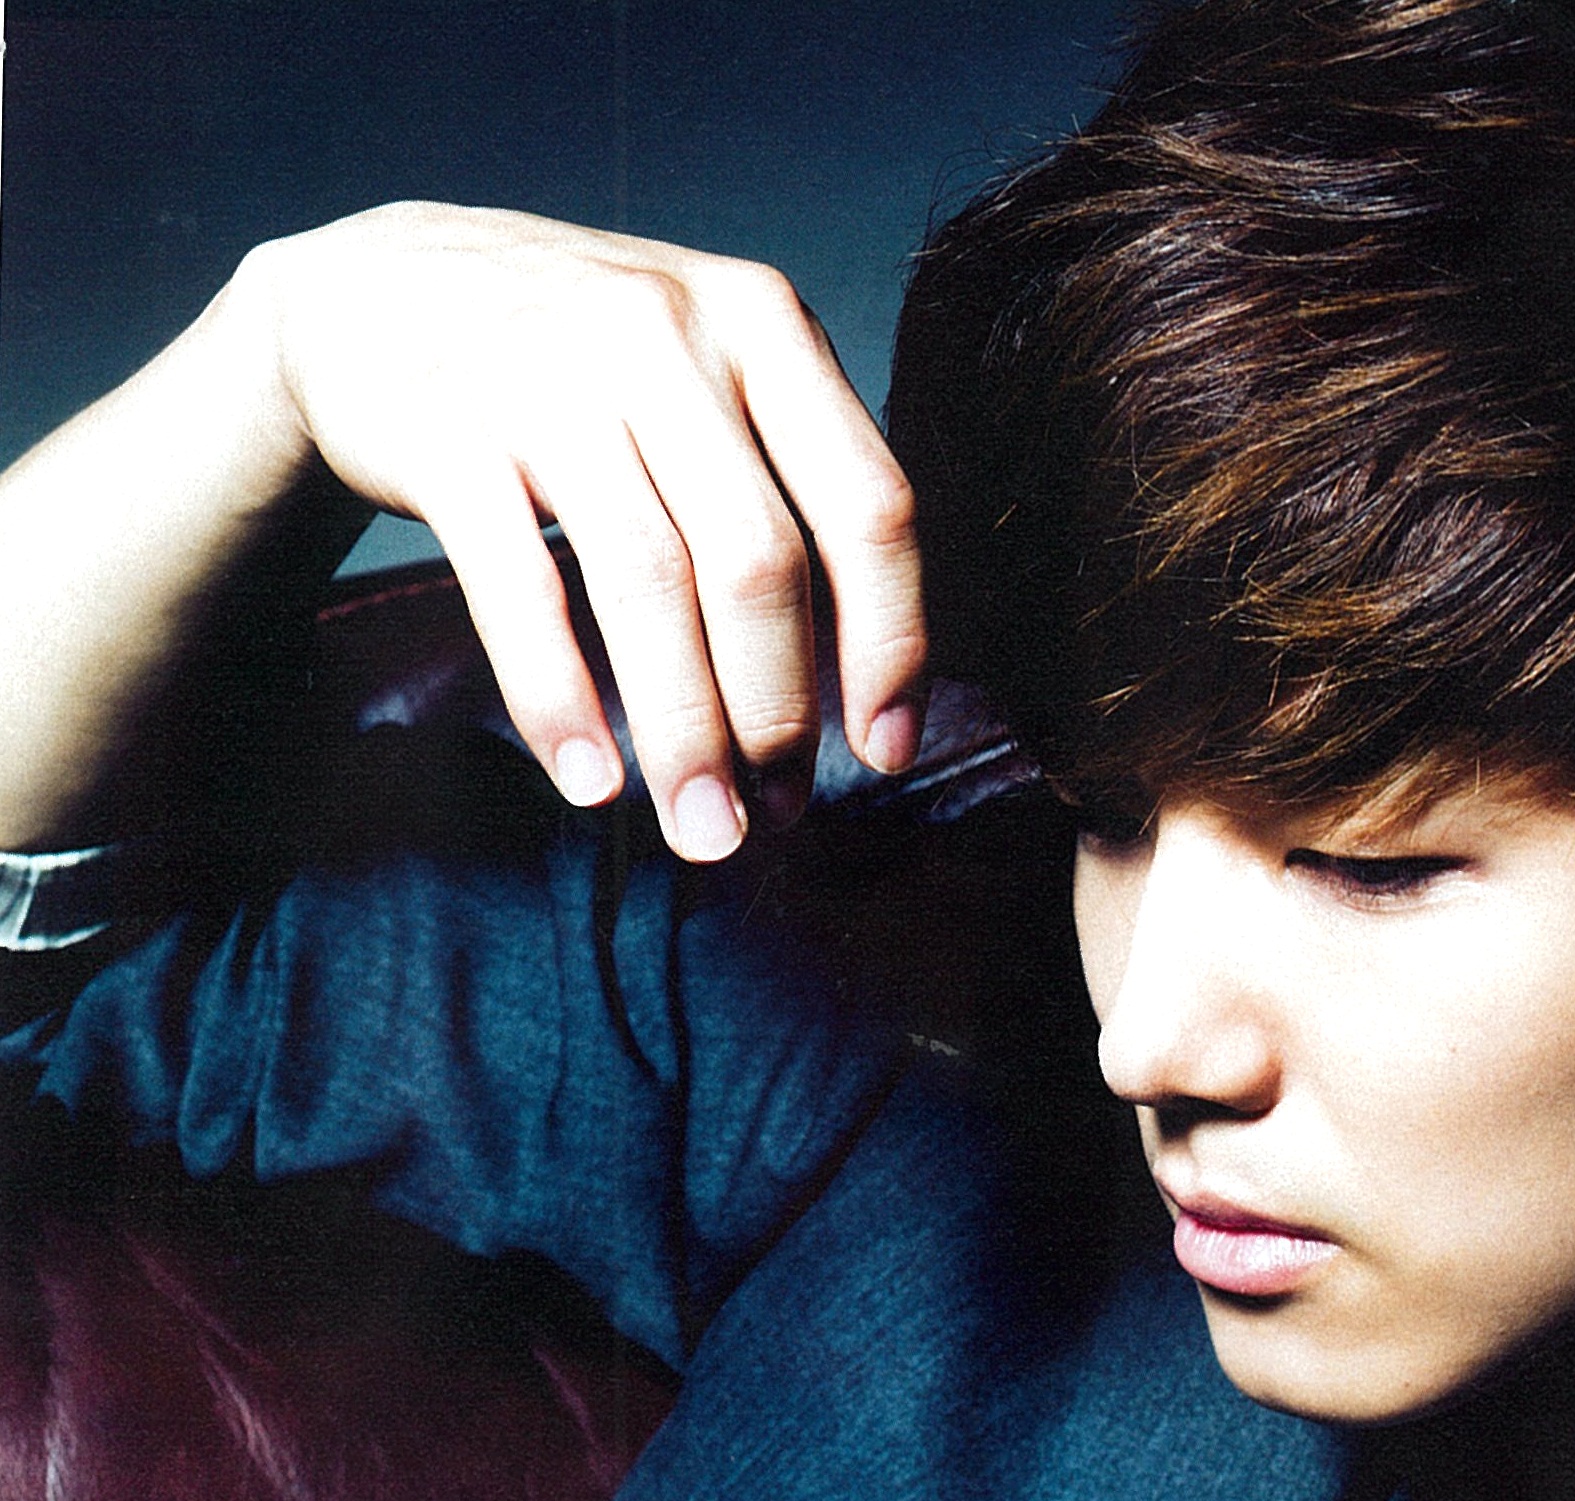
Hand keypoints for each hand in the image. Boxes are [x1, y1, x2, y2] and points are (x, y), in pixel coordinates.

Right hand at [237, 203, 927, 856]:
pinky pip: (521, 592)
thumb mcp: (707, 369)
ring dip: (684, 736)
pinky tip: (591, 784)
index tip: (883, 752)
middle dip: (777, 716)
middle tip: (772, 814)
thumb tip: (862, 681)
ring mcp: (550, 376)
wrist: (372, 284)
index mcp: (763, 322)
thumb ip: (788, 482)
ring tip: (701, 831)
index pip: (868, 505)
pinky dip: (561, 700)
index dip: (890, 645)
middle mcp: (666, 334)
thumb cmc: (581, 365)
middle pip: (758, 563)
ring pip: (649, 585)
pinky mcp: (447, 429)